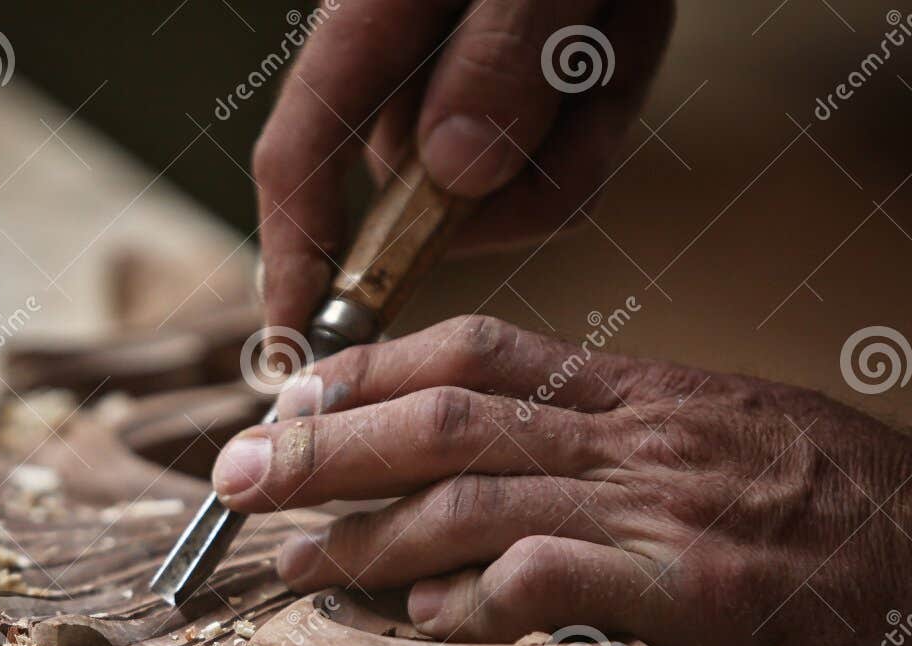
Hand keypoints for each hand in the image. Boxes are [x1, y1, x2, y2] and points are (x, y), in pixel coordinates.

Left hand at [211, 315, 911, 645]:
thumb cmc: (817, 503)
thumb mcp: (698, 441)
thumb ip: (581, 458)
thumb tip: (456, 520)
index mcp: (630, 392)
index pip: (470, 350)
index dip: (363, 370)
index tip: (285, 396)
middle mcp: (634, 437)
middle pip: (446, 420)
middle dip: (325, 446)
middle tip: (237, 478)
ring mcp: (664, 510)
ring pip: (477, 498)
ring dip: (366, 532)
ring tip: (294, 564)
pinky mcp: (700, 591)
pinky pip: (557, 579)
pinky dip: (474, 596)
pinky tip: (424, 616)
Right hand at [254, 0, 673, 334]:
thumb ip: (503, 51)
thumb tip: (453, 175)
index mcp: (370, 21)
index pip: (301, 163)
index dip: (292, 261)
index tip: (300, 347)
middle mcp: (402, 66)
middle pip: (414, 195)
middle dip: (503, 186)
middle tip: (581, 77)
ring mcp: (460, 83)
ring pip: (495, 190)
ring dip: (573, 136)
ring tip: (609, 28)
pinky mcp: (517, 93)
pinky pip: (554, 161)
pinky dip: (601, 118)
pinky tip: (618, 35)